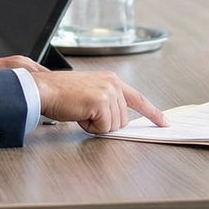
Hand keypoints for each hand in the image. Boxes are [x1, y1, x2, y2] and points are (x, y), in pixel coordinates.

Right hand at [33, 71, 168, 134]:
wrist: (44, 89)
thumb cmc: (61, 93)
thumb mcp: (90, 94)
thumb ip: (107, 104)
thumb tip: (117, 121)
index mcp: (112, 80)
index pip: (139, 99)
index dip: (153, 113)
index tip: (164, 122)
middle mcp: (113, 84)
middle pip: (123, 119)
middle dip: (104, 123)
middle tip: (86, 114)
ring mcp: (108, 92)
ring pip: (114, 126)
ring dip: (96, 126)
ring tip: (81, 112)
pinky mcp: (101, 102)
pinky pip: (103, 128)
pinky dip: (90, 127)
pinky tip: (79, 115)